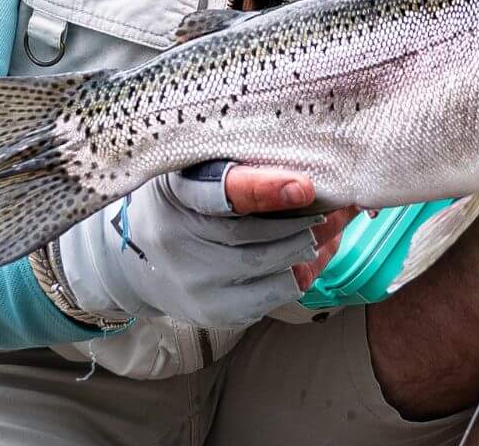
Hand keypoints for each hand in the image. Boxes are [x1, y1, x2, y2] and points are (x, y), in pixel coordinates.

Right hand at [55, 162, 356, 327]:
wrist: (134, 261)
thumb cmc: (179, 203)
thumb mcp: (193, 171)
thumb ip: (239, 166)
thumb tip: (306, 172)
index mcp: (175, 192)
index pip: (219, 193)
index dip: (263, 189)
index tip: (305, 186)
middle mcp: (179, 242)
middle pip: (256, 235)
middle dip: (307, 218)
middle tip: (343, 199)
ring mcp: (196, 283)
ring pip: (272, 266)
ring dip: (313, 243)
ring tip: (338, 221)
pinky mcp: (216, 312)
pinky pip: (274, 293)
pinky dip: (304, 270)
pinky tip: (318, 251)